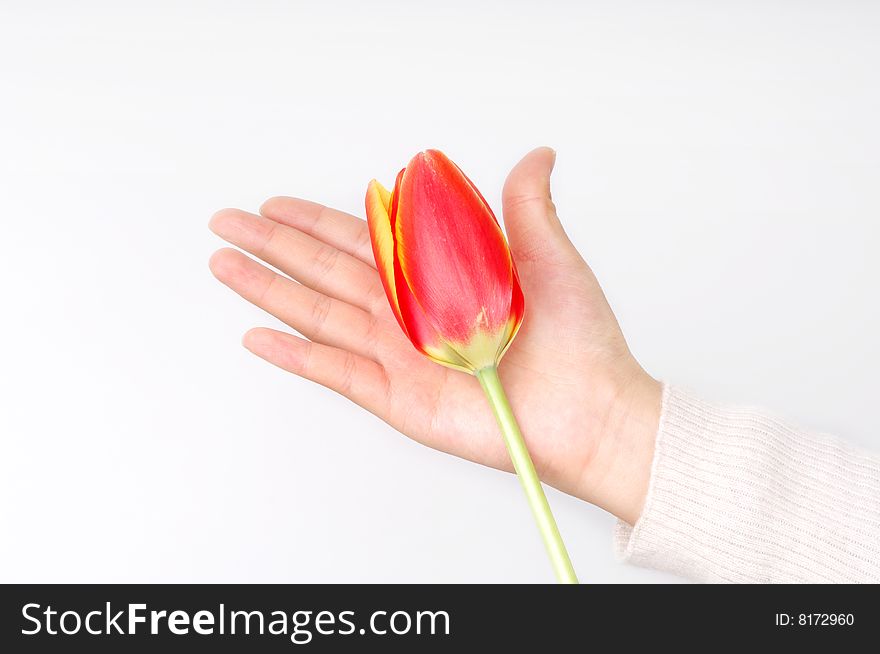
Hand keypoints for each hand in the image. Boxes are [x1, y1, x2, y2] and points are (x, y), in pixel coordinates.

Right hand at [209, 148, 660, 524]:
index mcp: (438, 276)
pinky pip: (335, 371)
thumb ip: (526, 208)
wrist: (589, 413)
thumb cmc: (579, 341)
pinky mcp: (398, 398)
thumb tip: (536, 155)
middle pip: (325, 271)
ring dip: (269, 290)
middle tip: (227, 224)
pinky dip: (295, 354)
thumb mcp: (552, 259)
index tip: (277, 204)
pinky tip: (260, 336)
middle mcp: (410, 314)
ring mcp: (399, 355)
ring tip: (225, 265)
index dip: (316, 220)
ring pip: (318, 313)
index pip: (362, 240)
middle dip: (274, 246)